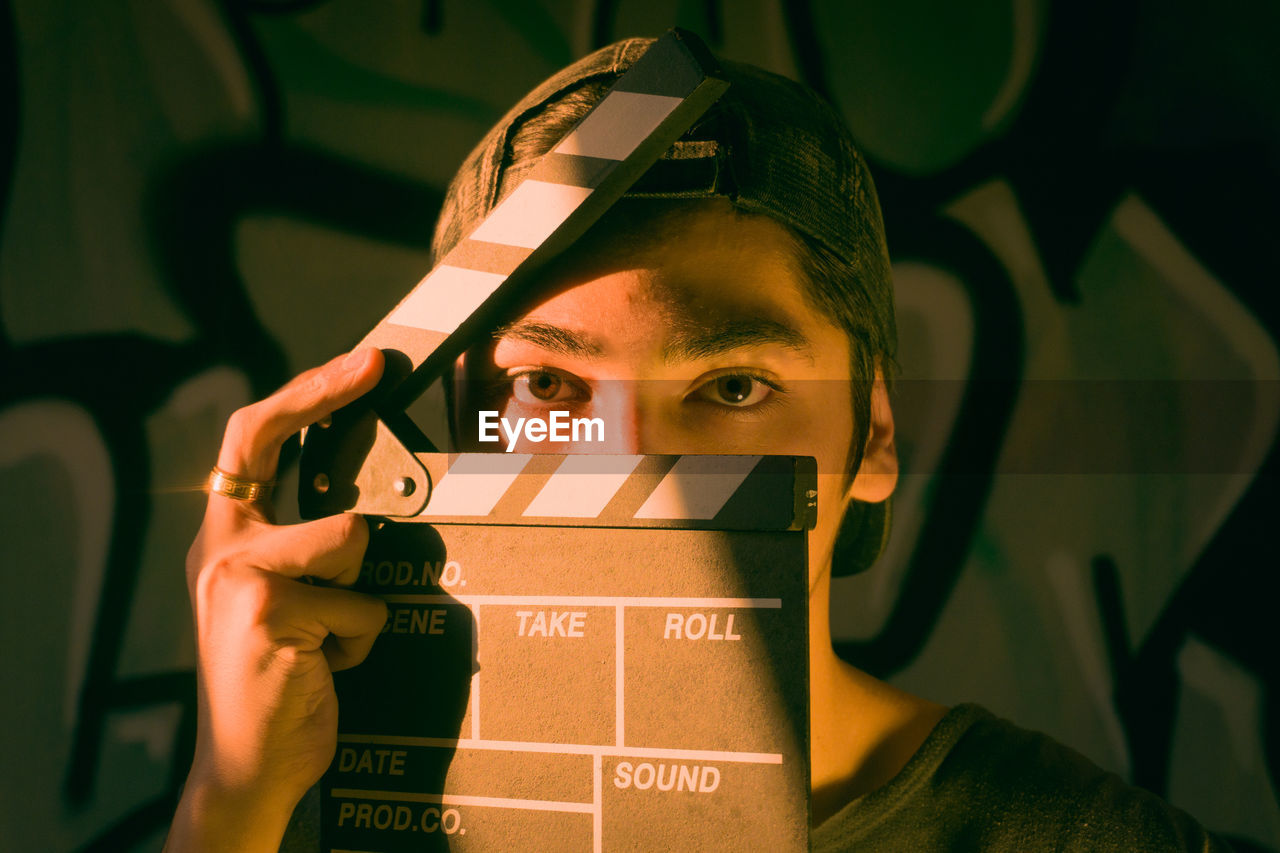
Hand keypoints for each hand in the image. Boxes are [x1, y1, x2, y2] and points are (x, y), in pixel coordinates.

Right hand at [166, 349, 387, 851]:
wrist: (246, 763)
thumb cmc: (281, 678)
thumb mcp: (285, 599)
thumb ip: (307, 546)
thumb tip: (371, 501)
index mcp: (226, 537)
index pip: (254, 439)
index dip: (306, 393)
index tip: (358, 365)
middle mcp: (222, 548)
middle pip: (283, 450)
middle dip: (331, 406)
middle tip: (376, 368)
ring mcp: (240, 578)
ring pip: (352, 541)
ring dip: (359, 598)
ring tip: (329, 638)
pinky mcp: (270, 611)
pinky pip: (364, 606)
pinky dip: (361, 642)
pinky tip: (328, 668)